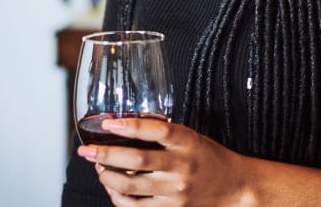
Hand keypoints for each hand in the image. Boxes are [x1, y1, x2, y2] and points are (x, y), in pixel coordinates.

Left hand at [76, 116, 252, 205]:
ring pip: (130, 186)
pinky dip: (117, 197)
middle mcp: (181, 166)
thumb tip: (120, 123)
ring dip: (106, 176)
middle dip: (105, 154)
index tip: (108, 123)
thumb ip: (161, 132)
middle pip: (136, 160)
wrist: (234, 188)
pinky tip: (111, 186)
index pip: (156, 130)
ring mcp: (176, 191)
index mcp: (187, 142)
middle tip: (86, 150)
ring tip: (98, 167)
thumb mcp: (190, 138)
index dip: (130, 126)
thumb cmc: (208, 157)